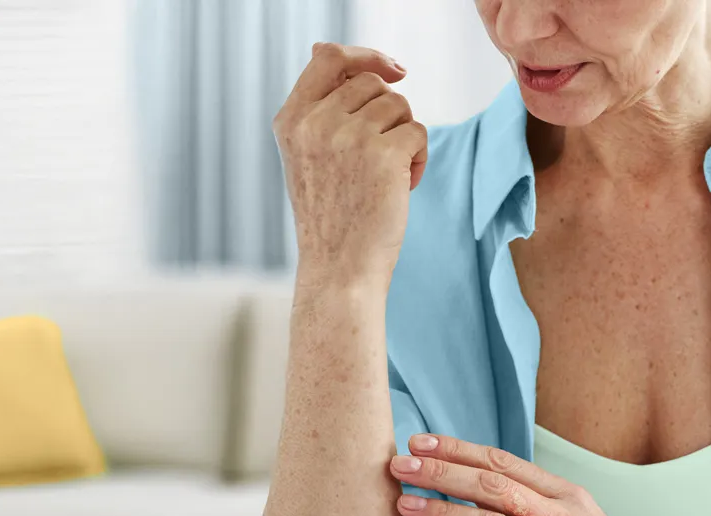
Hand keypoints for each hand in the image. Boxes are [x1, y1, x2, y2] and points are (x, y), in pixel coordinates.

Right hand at [273, 42, 427, 289]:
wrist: (339, 269)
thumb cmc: (332, 217)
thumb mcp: (308, 156)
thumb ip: (319, 108)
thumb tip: (329, 52)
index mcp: (291, 119)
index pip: (329, 56)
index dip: (366, 56)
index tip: (395, 71)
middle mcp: (315, 121)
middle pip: (373, 83)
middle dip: (389, 115)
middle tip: (382, 158)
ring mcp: (348, 135)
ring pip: (399, 106)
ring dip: (404, 138)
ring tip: (388, 177)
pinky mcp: (383, 152)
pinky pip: (417, 132)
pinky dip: (419, 158)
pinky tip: (401, 188)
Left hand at [387, 433, 691, 515]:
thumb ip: (540, 508)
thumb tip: (484, 494)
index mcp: (569, 497)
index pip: (504, 463)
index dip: (458, 450)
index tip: (419, 443)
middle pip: (492, 485)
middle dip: (441, 473)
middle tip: (398, 466)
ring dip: (442, 511)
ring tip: (403, 505)